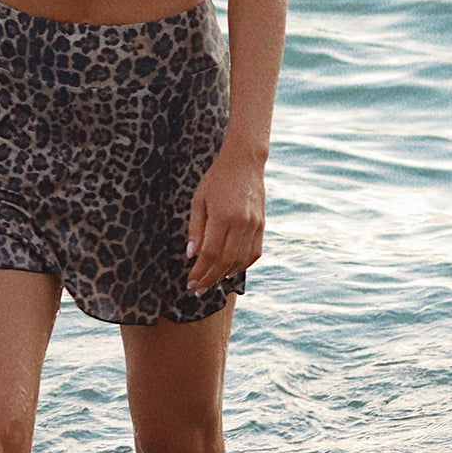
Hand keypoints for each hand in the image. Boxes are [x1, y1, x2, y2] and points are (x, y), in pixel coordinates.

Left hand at [185, 145, 264, 296]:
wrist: (244, 163)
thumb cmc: (216, 179)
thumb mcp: (199, 200)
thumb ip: (196, 229)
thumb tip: (192, 255)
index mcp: (223, 215)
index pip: (210, 253)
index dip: (199, 271)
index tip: (190, 282)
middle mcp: (241, 223)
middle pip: (225, 261)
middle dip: (209, 278)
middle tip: (197, 289)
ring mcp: (254, 225)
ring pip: (240, 260)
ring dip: (224, 275)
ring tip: (211, 282)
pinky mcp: (262, 225)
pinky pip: (253, 253)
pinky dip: (241, 265)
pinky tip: (229, 271)